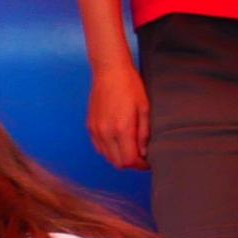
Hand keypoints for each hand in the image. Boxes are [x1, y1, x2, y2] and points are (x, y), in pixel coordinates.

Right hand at [85, 57, 148, 172]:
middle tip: (141, 157)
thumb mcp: (144, 108)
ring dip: (119, 158)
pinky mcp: (90, 126)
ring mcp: (96, 130)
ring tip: (130, 149)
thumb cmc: (130, 86)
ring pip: (107, 157)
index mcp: (122, 128)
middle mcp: (106, 132)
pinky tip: (118, 142)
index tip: (147, 163)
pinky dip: (109, 151)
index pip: (129, 160)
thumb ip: (143, 133)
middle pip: (118, 163)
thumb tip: (143, 152)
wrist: (109, 71)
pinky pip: (99, 147)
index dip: (140, 165)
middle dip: (131, 164)